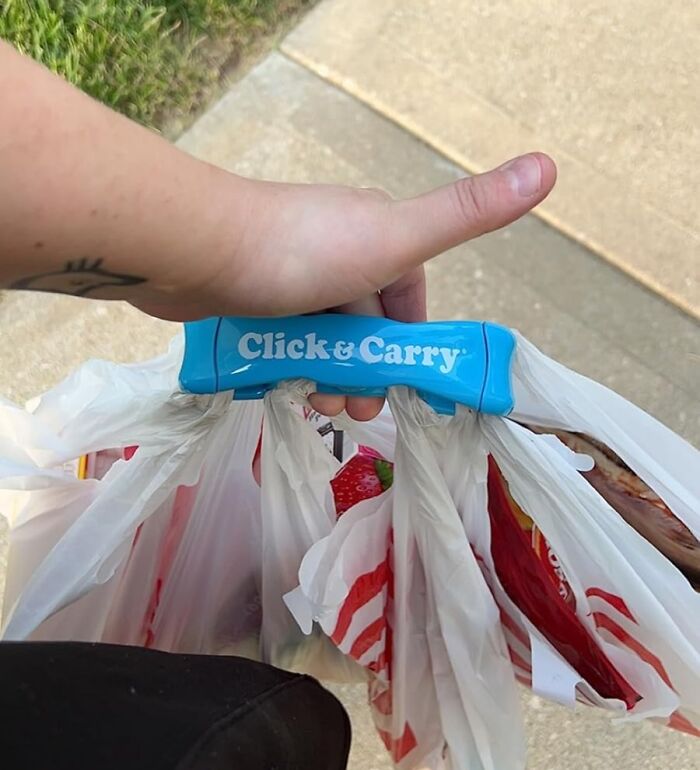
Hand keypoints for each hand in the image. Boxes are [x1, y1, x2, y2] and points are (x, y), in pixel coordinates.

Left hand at [137, 153, 556, 419]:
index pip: (408, 298)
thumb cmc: (301, 251)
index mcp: (376, 234)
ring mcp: (292, 271)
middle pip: (365, 323)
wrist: (194, 248)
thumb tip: (549, 166)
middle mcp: (336, 247)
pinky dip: (291, 364)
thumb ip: (468, 214)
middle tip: (351, 415)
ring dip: (327, 376)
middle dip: (364, 372)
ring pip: (324, 335)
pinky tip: (282, 387)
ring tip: (316, 408)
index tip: (398, 388)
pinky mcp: (252, 291)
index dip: (408, 346)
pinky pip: (285, 337)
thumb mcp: (395, 239)